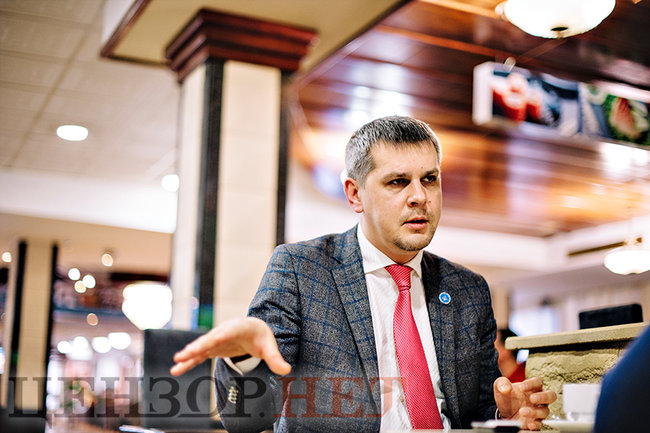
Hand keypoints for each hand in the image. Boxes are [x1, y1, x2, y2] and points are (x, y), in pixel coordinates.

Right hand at [170, 317, 290, 376]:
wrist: (252, 330)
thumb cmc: (260, 336)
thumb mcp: (269, 345)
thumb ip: (275, 358)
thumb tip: (286, 371)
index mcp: (239, 327)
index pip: (229, 331)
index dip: (221, 335)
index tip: (212, 339)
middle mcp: (223, 332)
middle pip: (210, 339)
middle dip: (198, 345)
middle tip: (185, 352)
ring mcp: (216, 340)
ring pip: (200, 347)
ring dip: (189, 354)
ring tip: (176, 361)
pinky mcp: (212, 349)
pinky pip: (198, 355)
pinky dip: (188, 361)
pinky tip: (177, 369)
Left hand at [493, 376, 556, 430]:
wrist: (503, 412)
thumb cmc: (506, 397)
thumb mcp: (500, 387)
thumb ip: (502, 384)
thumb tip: (505, 388)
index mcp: (532, 387)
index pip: (538, 382)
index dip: (531, 384)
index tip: (522, 387)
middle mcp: (538, 399)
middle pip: (550, 395)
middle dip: (543, 397)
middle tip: (532, 398)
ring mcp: (538, 411)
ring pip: (545, 411)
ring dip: (535, 412)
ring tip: (522, 411)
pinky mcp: (535, 422)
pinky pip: (540, 424)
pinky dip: (536, 424)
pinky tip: (529, 424)